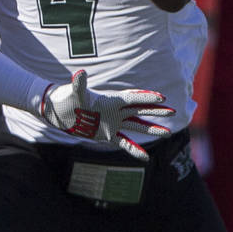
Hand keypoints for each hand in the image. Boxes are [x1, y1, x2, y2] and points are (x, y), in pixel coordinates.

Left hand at [39, 70, 174, 160]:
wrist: (61, 111)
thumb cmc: (67, 99)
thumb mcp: (74, 92)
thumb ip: (79, 84)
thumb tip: (79, 73)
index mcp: (111, 100)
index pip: (132, 98)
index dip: (146, 98)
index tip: (161, 98)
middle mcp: (115, 110)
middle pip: (139, 110)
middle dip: (155, 111)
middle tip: (172, 111)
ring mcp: (113, 122)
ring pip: (136, 126)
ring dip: (151, 129)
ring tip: (167, 132)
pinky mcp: (108, 134)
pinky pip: (124, 142)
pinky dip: (134, 150)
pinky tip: (145, 158)